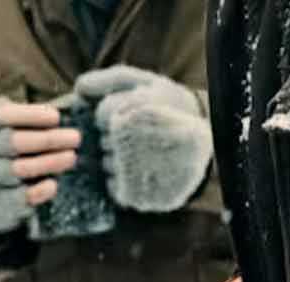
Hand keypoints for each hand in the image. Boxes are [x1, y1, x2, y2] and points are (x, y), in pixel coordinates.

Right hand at [0, 98, 82, 232]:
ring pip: (18, 169)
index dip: (32, 116)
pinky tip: (53, 184)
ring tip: (71, 157)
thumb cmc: (3, 139)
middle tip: (75, 138)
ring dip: (49, 163)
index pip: (4, 116)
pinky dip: (38, 191)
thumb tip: (57, 118)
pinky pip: (18, 197)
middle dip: (48, 140)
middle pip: (14, 143)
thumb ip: (24, 115)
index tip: (56, 117)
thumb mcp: (6, 119)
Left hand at [74, 66, 211, 212]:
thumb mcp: (146, 82)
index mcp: (139, 111)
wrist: (212, 143)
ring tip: (142, 152)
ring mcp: (139, 172)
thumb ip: (109, 80)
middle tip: (137, 135)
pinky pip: (115, 187)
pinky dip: (123, 180)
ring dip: (117, 159)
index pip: (102, 115)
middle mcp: (136, 143)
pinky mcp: (141, 194)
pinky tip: (142, 170)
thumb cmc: (171, 107)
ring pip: (106, 166)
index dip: (111, 114)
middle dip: (113, 137)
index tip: (130, 114)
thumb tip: (77, 90)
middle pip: (101, 141)